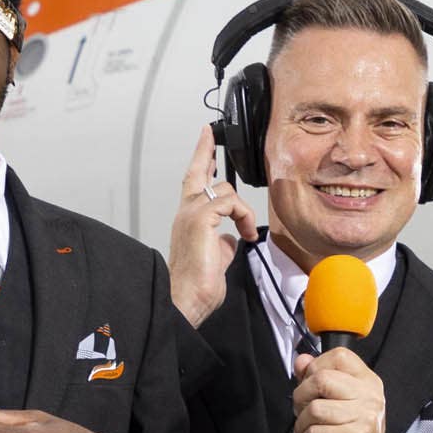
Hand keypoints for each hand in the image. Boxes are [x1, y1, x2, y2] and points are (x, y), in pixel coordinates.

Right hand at [166, 126, 249, 324]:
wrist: (186, 298)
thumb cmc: (197, 284)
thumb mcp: (216, 257)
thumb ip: (222, 241)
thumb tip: (232, 238)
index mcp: (187, 220)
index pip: (192, 184)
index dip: (200, 162)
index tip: (206, 145)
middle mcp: (185, 212)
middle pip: (197, 172)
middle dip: (205, 150)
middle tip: (208, 134)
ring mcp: (191, 213)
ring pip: (224, 190)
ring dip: (243, 209)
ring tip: (247, 231)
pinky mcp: (201, 217)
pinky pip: (231, 202)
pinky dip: (244, 216)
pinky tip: (245, 233)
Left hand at [292, 345, 391, 432]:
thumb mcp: (339, 403)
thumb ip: (319, 378)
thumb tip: (301, 360)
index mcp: (368, 382)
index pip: (339, 356)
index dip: (316, 367)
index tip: (310, 384)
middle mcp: (370, 397)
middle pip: (321, 379)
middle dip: (301, 396)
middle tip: (303, 412)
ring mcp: (363, 417)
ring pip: (314, 408)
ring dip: (302, 424)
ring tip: (307, 432)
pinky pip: (314, 432)